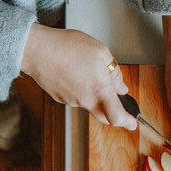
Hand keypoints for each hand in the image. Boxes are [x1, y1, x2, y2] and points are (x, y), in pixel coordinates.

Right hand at [21, 24, 136, 129]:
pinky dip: (79, 89)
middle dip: (113, 112)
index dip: (127, 122)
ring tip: (88, 72)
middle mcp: (85, 100)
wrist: (37, 50)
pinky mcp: (60, 98)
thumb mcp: (100, 52)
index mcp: (100, 90)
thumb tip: (121, 87)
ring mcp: (71, 101)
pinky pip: (75, 97)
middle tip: (118, 104)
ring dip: (93, 94)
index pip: (117, 116)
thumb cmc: (67, 47)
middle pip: (104, 115)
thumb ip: (114, 73)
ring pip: (89, 103)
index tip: (132, 123)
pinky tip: (75, 73)